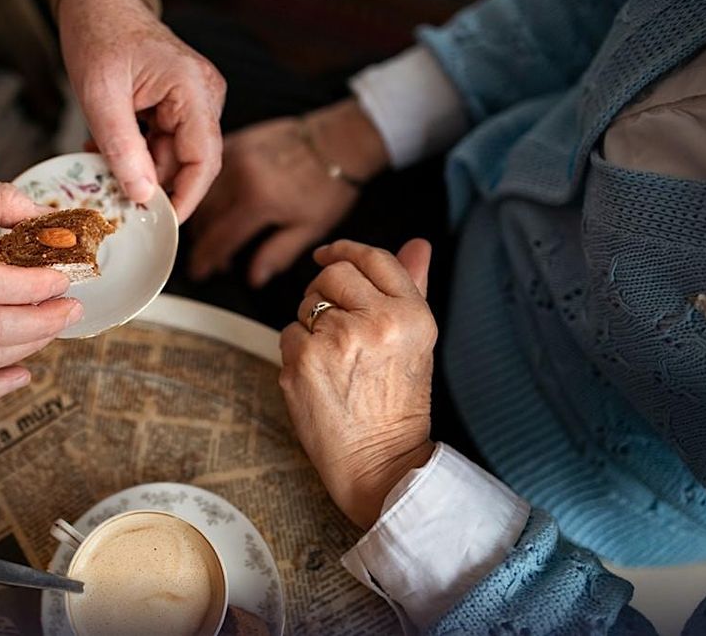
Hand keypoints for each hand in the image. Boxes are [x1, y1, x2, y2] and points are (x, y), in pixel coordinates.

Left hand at [58, 0, 225, 221]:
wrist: (97, 2)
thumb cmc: (99, 34)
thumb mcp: (101, 96)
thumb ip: (122, 148)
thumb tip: (141, 195)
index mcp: (193, 88)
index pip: (204, 160)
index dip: (185, 198)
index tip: (161, 223)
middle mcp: (204, 95)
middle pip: (190, 162)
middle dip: (152, 182)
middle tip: (113, 194)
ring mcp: (195, 99)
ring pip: (173, 156)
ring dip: (139, 167)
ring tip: (100, 161)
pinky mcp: (180, 104)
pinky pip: (165, 142)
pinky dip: (137, 152)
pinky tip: (108, 147)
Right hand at [190, 99, 388, 286]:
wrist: (338, 141)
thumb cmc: (329, 184)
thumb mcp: (310, 229)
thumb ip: (277, 254)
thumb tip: (254, 278)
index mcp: (257, 200)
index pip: (219, 238)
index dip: (206, 259)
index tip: (201, 271)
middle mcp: (240, 176)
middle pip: (204, 217)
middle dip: (202, 241)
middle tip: (211, 258)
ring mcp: (235, 155)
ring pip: (203, 193)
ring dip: (202, 217)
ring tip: (214, 234)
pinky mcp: (237, 141)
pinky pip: (210, 172)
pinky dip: (207, 191)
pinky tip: (217, 205)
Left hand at [278, 239, 435, 527]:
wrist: (380, 461)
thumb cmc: (397, 404)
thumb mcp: (416, 342)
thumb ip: (413, 287)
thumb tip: (418, 244)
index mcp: (411, 314)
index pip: (373, 258)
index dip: (345, 250)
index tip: (328, 254)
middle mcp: (378, 322)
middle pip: (333, 274)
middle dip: (325, 291)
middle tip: (336, 326)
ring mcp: (337, 339)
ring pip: (306, 304)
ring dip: (311, 324)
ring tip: (335, 360)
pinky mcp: (303, 359)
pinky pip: (288, 333)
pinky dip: (296, 351)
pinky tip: (319, 377)